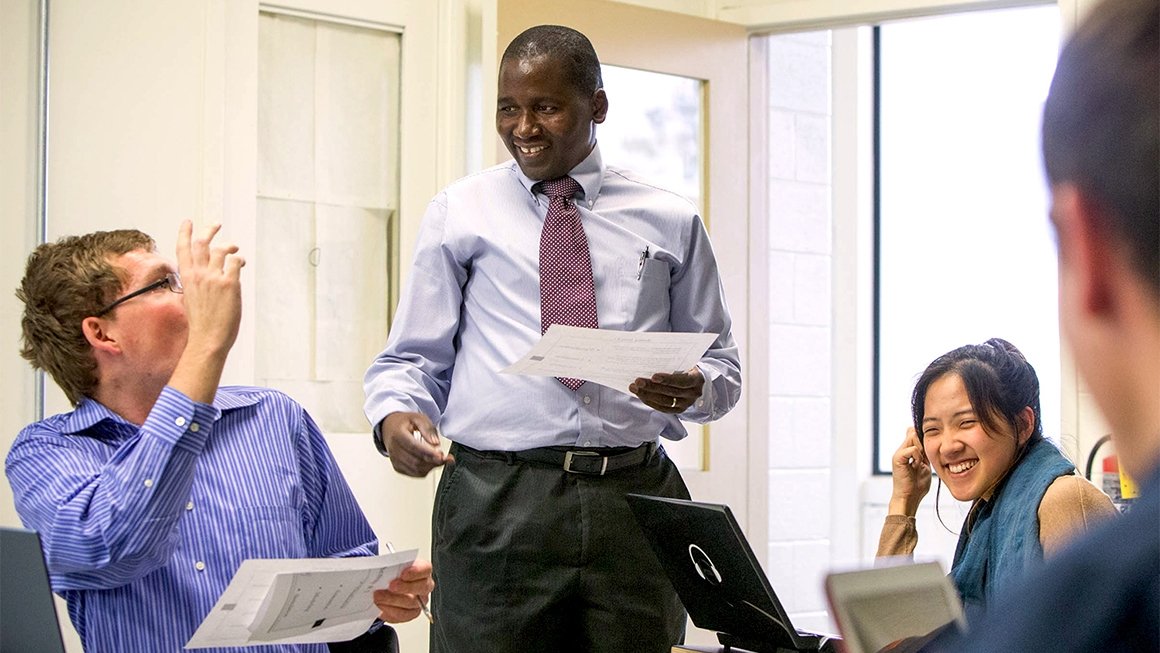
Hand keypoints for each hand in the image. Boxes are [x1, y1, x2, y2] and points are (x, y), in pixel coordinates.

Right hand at [177, 220, 242, 358]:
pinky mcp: (229, 283)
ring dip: (230, 246)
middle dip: (209, 230)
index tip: (187, 222)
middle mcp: (199, 274)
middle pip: (202, 243)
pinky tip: (241, 264)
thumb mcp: (191, 299)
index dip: (185, 233)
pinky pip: (235, 262)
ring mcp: (214, 278)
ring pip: (221, 250)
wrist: (207, 339)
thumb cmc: (201, 324)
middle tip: (216, 224)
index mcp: (187, 278)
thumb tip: (206, 275)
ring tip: (235, 249)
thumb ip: (197, 284)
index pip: (182, 249)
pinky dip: (239, 260)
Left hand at [374, 558, 433, 623]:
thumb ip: (391, 565)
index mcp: (422, 570)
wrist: (385, 589)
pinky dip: (389, 610)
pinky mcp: (411, 614)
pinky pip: (403, 615)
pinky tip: (380, 605)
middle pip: (422, 587)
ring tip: (378, 596)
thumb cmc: (392, 575)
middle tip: (391, 586)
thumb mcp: (392, 566)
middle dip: (405, 587)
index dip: (416, 572)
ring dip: (392, 600)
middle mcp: (424, 586)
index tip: (403, 574)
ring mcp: (419, 602)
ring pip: (411, 603)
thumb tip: (382, 566)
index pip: (426, 569)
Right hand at [381, 412, 453, 477]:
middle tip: (445, 457)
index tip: (440, 455)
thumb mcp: (418, 418)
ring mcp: (394, 459)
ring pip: (415, 469)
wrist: (390, 428)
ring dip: (430, 467)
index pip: (413, 446)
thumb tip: (435, 443)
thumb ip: (427, 429)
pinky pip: (413, 473)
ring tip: (440, 459)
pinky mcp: (397, 467)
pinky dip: (425, 470)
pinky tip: (431, 463)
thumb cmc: (404, 423)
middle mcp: (394, 448)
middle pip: (415, 461)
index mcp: (398, 434)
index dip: (428, 452)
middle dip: (432, 461)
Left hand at [629, 367, 703, 413]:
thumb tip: (650, 358)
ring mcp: (686, 404)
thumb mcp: (684, 362)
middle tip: (637, 381)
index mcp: (697, 379)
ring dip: (647, 395)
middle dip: (652, 387)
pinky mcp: (678, 410)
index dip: (668, 379)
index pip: (682, 380)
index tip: (653, 376)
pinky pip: (662, 408)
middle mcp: (693, 393)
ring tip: (634, 388)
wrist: (695, 379)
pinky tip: (640, 394)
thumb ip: (673, 362)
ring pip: (665, 402)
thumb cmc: (686, 367)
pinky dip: (650, 401)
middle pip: (670, 392)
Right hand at [888, 427, 930, 516]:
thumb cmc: (917, 486)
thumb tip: (927, 445)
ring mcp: (898, 453)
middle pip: (913, 432)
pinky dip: (918, 456)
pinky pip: (912, 449)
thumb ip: (924, 455)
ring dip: (921, 448)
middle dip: (923, 442)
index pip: (913, 433)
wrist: (909, 498)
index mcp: (906, 451)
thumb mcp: (924, 466)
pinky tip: (918, 465)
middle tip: (926, 456)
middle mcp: (901, 450)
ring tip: (921, 461)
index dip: (923, 437)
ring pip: (912, 437)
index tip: (930, 448)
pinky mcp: (898, 458)